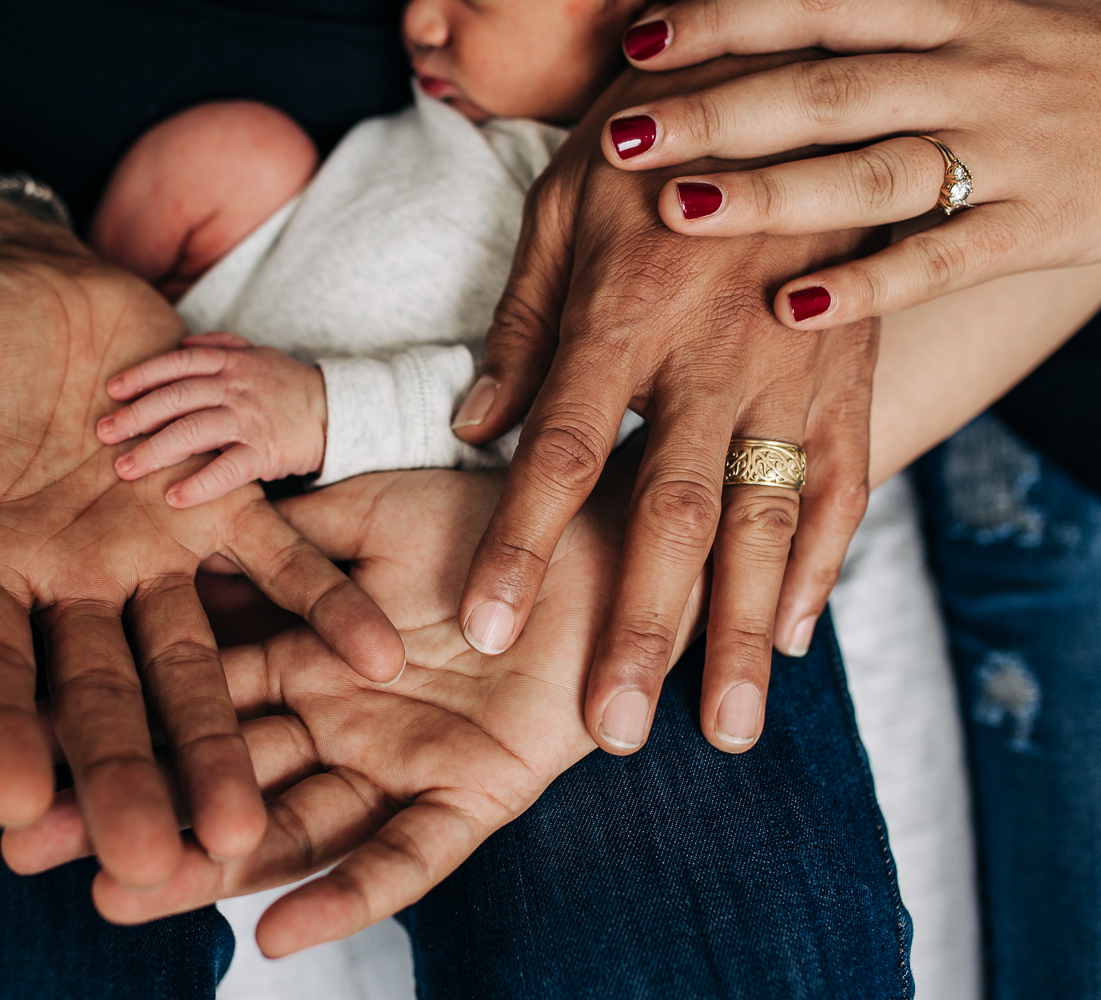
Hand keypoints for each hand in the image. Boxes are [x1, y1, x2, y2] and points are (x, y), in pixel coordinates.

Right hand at [0, 203, 402, 888]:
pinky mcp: (218, 499)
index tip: (17, 806)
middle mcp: (73, 586)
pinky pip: (279, 563)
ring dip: (225, 733)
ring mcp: (151, 551)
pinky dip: (323, 605)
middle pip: (102, 697)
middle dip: (131, 776)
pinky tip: (374, 656)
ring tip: (255, 818)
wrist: (24, 284)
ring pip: (193, 658)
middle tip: (166, 862)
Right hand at [4, 457, 702, 954]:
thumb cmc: (488, 519)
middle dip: (129, 809)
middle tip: (29, 846)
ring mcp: (398, 764)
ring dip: (210, 865)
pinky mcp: (471, 798)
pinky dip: (346, 895)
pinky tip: (277, 930)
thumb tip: (178, 534)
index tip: (25, 750)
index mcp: (303, 654)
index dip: (113, 721)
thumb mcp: (369, 512)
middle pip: (218, 776)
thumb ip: (285, 532)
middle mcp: (334, 720)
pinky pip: (404, 858)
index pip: (189, 695)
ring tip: (121, 895)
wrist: (606, 539)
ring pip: (290, 829)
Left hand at [99, 332, 328, 506]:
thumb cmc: (290, 386)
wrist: (339, 410)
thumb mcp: (258, 354)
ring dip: (154, 451)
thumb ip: (220, 345)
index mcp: (230, 363)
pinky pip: (228, 469)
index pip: (177, 364)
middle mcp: (235, 388)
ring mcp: (249, 420)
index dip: (142, 375)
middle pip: (176, 398)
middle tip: (103, 433)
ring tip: (124, 469)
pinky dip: (200, 484)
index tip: (113, 391)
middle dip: (135, 416)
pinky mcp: (265, 452)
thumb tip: (182, 342)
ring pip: (193, 432)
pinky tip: (174, 497)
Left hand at [452, 54, 879, 755]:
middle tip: (613, 731)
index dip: (519, 546)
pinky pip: (848, 478)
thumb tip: (474, 427)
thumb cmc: (647, 144)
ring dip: (747, 630)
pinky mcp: (854, 370)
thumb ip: (524, 326)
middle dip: (643, 629)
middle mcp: (715, 355)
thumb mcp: (563, 207)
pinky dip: (826, 561)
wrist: (784, 79)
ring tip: (726, 725)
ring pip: (771, 518)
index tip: (484, 628)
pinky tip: (799, 633)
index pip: (562, 454)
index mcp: (625, 316)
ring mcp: (798, 368)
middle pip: (674, 513)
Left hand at [608, 0, 1100, 327]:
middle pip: (826, 91)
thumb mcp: (968, 18)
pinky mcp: (1034, 228)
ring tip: (679, 209)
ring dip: (773, 192)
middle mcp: (970, 72)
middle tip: (624, 134)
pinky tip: (792, 309)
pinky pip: (941, 260)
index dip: (730, 17)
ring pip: (874, 174)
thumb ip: (866, 26)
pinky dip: (868, 284)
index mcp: (946, 12)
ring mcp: (1004, 152)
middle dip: (719, 110)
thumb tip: (761, 17)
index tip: (641, 39)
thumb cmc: (1044, 62)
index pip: (819, 6)